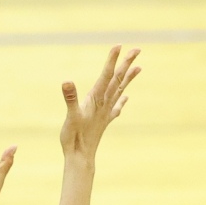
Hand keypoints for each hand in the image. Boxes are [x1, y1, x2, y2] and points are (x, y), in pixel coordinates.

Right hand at [59, 46, 140, 160]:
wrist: (81, 159)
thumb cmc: (74, 138)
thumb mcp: (70, 117)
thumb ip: (70, 99)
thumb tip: (67, 82)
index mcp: (96, 99)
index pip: (106, 75)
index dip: (112, 60)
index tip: (119, 45)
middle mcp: (104, 104)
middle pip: (117, 80)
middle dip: (126, 64)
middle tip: (137, 49)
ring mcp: (105, 113)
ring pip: (119, 91)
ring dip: (128, 78)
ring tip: (139, 67)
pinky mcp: (103, 121)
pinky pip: (116, 107)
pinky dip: (122, 100)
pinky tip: (126, 98)